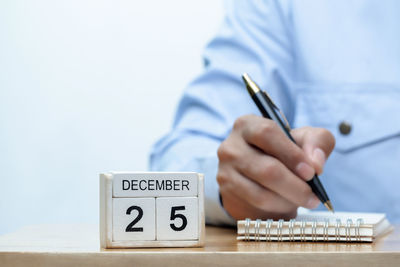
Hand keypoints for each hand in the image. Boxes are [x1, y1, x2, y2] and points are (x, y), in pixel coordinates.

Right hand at [216, 114, 334, 219]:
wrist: (259, 174)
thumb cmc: (283, 151)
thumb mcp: (304, 139)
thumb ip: (317, 141)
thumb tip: (316, 163)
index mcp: (248, 125)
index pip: (267, 133)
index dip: (291, 154)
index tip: (311, 172)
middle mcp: (231, 146)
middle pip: (266, 169)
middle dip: (295, 186)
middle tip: (313, 195)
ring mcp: (225, 171)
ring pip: (261, 193)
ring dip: (288, 201)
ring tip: (302, 200)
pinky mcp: (226, 193)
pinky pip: (256, 207)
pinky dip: (276, 209)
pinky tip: (285, 204)